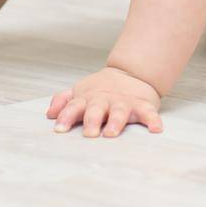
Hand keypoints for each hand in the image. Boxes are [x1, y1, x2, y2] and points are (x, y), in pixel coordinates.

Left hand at [46, 65, 163, 137]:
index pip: (74, 107)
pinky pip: (148, 112)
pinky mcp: (141, 104)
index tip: (60, 129)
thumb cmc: (100, 90)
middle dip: (92, 120)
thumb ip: (63, 101)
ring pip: (119, 111)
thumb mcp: (80, 92)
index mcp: (87, 99)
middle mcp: (104, 100)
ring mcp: (123, 102)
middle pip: (96, 109)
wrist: (130, 73)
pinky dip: (153, 120)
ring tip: (112, 132)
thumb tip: (49, 113)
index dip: (66, 117)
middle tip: (89, 134)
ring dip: (116, 121)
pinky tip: (155, 129)